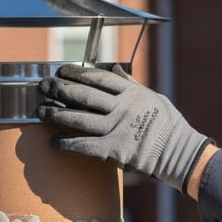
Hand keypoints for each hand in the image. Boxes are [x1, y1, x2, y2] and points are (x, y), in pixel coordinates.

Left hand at [38, 64, 208, 191]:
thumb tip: (116, 68)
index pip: (98, 78)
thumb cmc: (169, 126)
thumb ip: (132, 84)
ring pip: (79, 119)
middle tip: (43, 87)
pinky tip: (53, 141)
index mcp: (131, 93)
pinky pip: (84, 145)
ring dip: (56, 115)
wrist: (181, 153)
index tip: (61, 71)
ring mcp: (117, 129)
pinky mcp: (114, 150)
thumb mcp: (154, 97)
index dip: (77, 74)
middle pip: (84, 96)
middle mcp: (122, 108)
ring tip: (40, 111)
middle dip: (60, 90)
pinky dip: (67, 143)